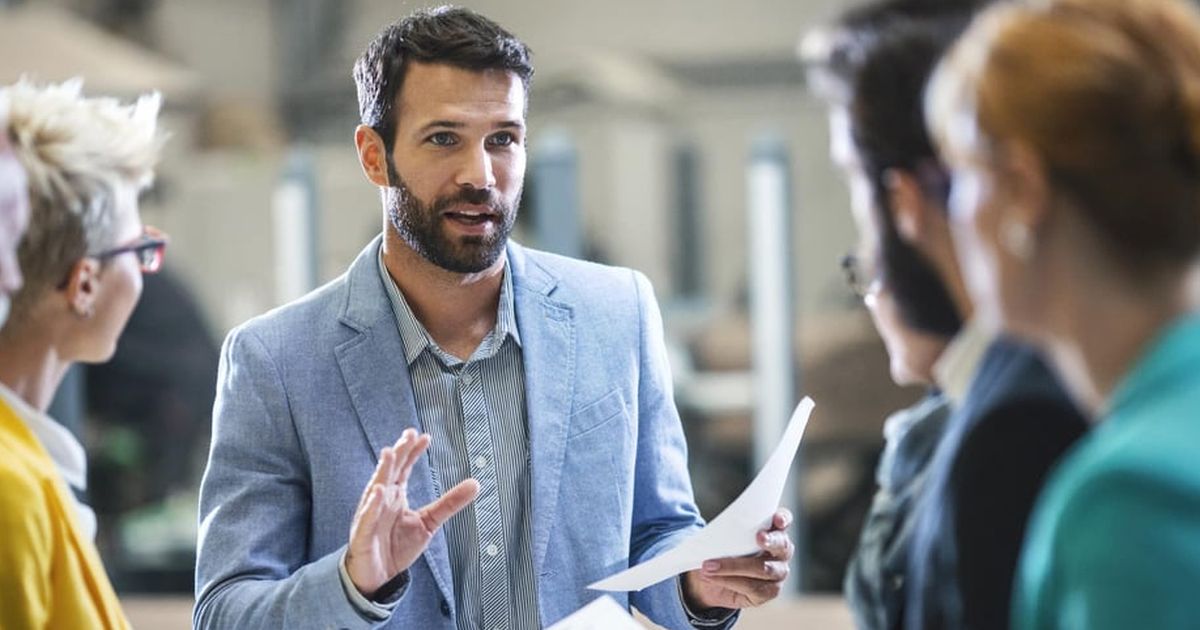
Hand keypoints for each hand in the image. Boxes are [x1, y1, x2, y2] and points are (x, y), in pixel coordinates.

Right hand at [346, 428, 479, 595]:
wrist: (378, 576)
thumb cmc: (397, 546)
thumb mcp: (429, 522)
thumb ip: (449, 503)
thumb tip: (476, 484)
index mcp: (395, 495)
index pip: (404, 468)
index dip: (412, 452)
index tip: (424, 437)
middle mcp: (381, 500)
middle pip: (390, 472)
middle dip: (399, 454)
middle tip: (409, 436)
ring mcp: (370, 515)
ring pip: (375, 489)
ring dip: (382, 471)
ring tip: (390, 453)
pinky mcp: (362, 534)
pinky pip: (367, 517)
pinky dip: (372, 505)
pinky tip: (379, 492)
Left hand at [682, 508, 793, 609]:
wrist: (711, 577)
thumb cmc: (720, 550)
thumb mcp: (720, 537)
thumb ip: (726, 532)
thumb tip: (716, 533)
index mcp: (772, 530)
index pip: (784, 520)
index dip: (783, 518)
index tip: (777, 520)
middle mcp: (780, 551)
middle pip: (782, 544)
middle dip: (771, 540)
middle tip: (759, 537)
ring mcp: (778, 572)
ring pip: (764, 569)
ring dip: (734, 566)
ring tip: (709, 565)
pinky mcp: (770, 591)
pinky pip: (753, 587)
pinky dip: (729, 581)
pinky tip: (712, 577)